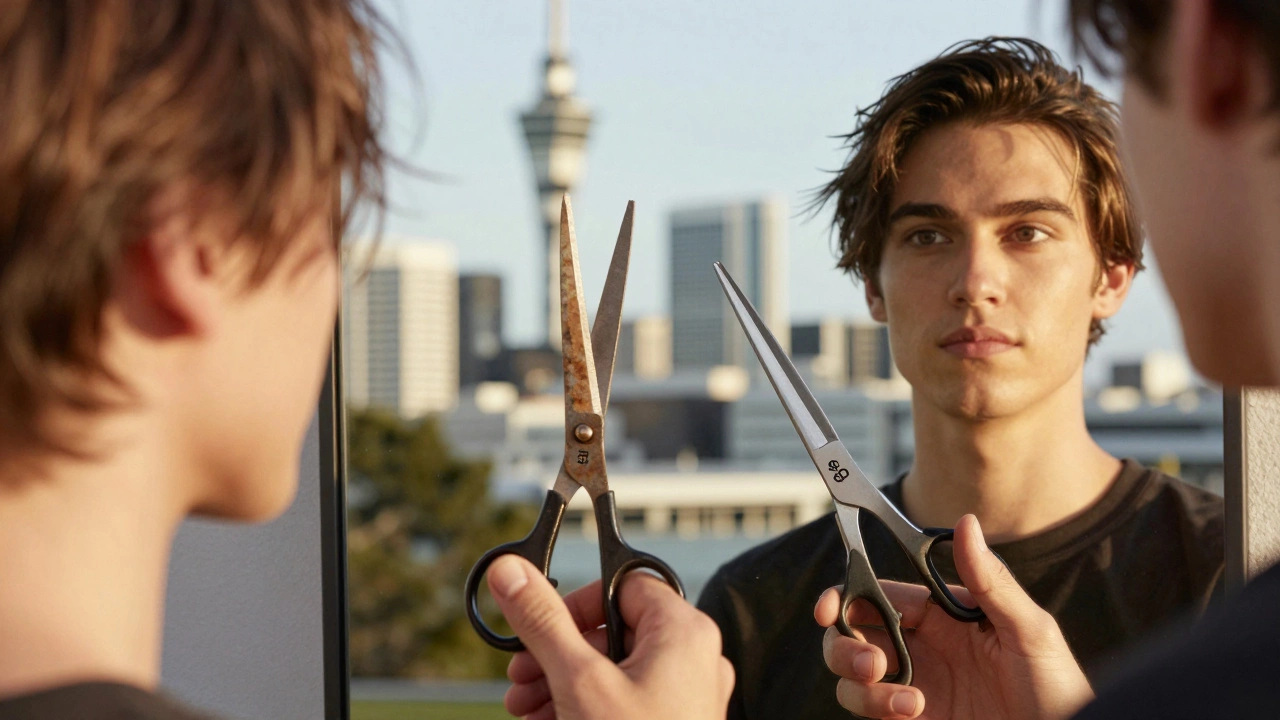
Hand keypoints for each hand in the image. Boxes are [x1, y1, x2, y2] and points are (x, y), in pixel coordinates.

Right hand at [486, 555, 733, 719]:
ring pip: (616, 670)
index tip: (538, 622)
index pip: (624, 584)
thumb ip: (543, 622)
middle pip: (614, 630)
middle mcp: (694, 658)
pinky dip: (586, 706)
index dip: (576, 601)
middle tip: (520, 673)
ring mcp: (688, 696)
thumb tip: (511, 572)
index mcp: (683, 632)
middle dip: (557, 652)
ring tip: (524, 707)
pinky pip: (627, 701)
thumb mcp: (577, 681)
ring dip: (562, 683)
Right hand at [814, 514, 1092, 719]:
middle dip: (844, 643)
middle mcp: (923, 647)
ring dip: (861, 686)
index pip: (880, 594)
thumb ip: (991, 581)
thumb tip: (966, 523)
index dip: (846, 595)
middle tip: (869, 663)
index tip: (829, 606)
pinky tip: (912, 711)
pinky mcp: (910, 719)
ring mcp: (914, 686)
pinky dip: (877, 707)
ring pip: (851, 676)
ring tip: (905, 699)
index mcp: (944, 616)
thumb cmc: (1058, 690)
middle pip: (852, 633)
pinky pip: (869, 709)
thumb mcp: (1030, 631)